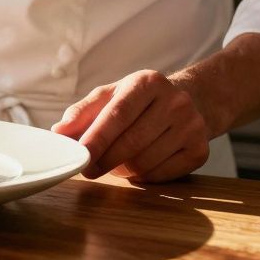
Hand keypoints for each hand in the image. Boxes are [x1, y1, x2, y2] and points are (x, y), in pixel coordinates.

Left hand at [51, 70, 211, 182]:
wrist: (192, 100)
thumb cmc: (139, 101)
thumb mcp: (111, 96)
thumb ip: (83, 112)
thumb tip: (58, 133)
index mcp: (147, 82)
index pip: (118, 114)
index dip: (97, 138)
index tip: (79, 156)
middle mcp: (175, 101)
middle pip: (132, 141)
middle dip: (105, 160)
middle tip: (88, 170)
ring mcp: (192, 126)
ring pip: (146, 161)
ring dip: (122, 170)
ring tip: (113, 164)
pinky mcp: (201, 150)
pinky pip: (162, 174)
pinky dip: (142, 176)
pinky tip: (136, 167)